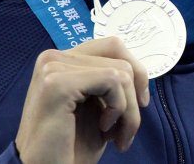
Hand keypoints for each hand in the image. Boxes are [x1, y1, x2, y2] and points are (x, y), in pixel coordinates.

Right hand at [14, 37, 150, 163]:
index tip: (139, 103)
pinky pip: (113, 81)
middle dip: (134, 92)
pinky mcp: (57, 83)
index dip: (136, 72)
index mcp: (62, 61)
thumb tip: (140, 71)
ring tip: (116, 135)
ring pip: (120, 70)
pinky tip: (103, 129)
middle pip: (119, 54)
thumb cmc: (72, 147)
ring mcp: (52, 68)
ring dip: (128, 110)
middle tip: (128, 125)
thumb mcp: (98, 106)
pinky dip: (119, 108)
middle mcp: (53, 58)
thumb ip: (111, 82)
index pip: (112, 46)